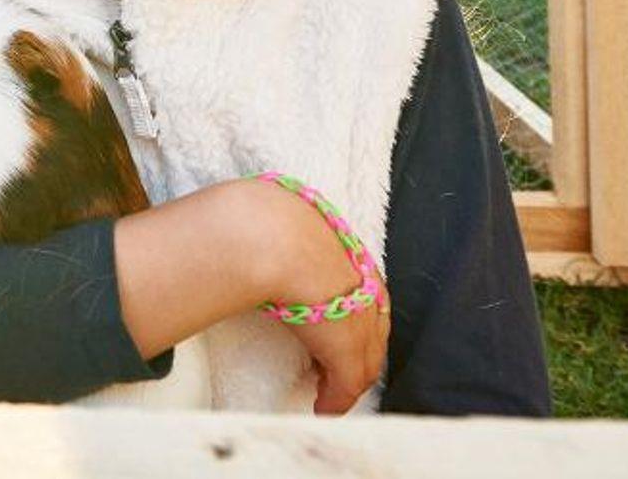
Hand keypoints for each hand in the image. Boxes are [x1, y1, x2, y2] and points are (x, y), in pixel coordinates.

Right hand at [246, 180, 390, 414]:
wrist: (276, 237)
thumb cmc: (270, 220)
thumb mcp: (283, 219)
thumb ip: (279, 226)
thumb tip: (255, 218)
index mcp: (353, 256)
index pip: (366, 294)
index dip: (355, 315)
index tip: (336, 328)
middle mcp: (366, 290)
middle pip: (373, 331)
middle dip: (360, 352)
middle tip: (336, 369)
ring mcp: (361, 322)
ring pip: (364, 361)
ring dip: (346, 379)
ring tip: (327, 393)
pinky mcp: (348, 352)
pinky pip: (346, 386)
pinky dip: (335, 401)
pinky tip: (322, 409)